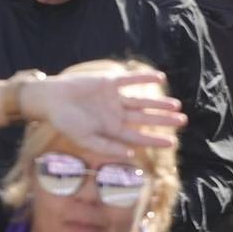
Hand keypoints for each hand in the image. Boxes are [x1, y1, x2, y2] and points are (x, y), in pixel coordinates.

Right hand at [17, 68, 186, 155]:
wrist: (50, 100)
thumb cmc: (64, 122)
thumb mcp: (84, 139)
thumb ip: (106, 147)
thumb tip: (131, 154)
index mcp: (111, 129)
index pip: (138, 135)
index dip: (155, 139)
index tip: (172, 142)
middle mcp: (116, 114)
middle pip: (144, 118)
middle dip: (163, 120)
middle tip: (182, 120)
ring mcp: (113, 98)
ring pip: (141, 101)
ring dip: (158, 102)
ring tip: (175, 105)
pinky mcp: (108, 83)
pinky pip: (129, 80)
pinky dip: (143, 78)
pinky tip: (159, 77)